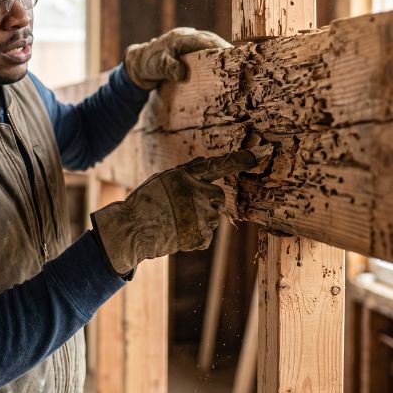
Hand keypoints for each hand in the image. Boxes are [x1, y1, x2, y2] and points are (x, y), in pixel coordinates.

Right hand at [91, 150, 256, 275]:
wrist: (133, 230)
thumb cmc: (145, 201)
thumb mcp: (163, 179)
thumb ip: (186, 172)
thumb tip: (204, 162)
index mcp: (187, 176)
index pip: (218, 165)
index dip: (240, 160)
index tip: (259, 154)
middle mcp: (198, 194)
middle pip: (217, 195)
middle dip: (207, 199)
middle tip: (185, 206)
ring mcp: (202, 217)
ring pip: (212, 216)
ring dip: (199, 218)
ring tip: (175, 220)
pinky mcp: (202, 237)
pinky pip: (206, 235)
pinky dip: (195, 235)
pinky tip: (177, 232)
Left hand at [123, 27, 230, 89]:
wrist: (139, 63)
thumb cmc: (148, 64)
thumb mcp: (156, 67)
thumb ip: (169, 69)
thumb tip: (182, 74)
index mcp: (180, 38)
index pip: (205, 40)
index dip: (219, 46)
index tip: (232, 54)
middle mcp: (186, 36)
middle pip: (211, 39)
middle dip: (225, 48)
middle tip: (242, 59)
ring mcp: (188, 41)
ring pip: (209, 43)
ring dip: (221, 50)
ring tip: (237, 61)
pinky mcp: (189, 49)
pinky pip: (205, 49)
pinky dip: (214, 54)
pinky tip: (223, 63)